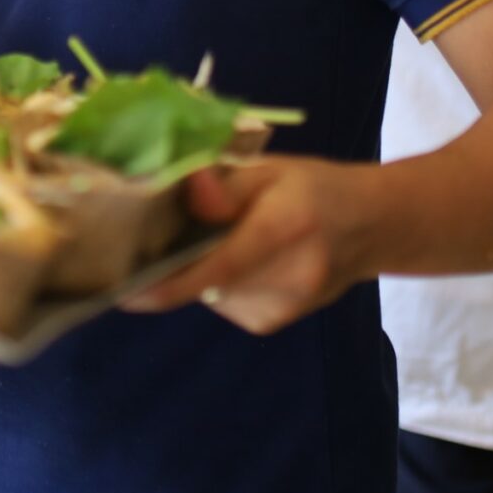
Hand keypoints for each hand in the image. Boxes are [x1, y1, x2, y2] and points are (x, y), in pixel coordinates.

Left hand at [126, 158, 383, 335]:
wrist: (370, 228)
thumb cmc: (314, 189)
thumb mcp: (272, 170)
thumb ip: (227, 185)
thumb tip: (187, 191)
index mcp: (284, 229)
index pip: (217, 268)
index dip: (165, 284)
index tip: (121, 288)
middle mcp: (284, 278)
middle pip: (201, 279)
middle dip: (175, 257)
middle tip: (167, 226)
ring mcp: (279, 308)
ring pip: (205, 291)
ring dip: (198, 266)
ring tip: (226, 235)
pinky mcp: (268, 322)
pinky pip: (219, 300)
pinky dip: (215, 280)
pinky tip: (242, 257)